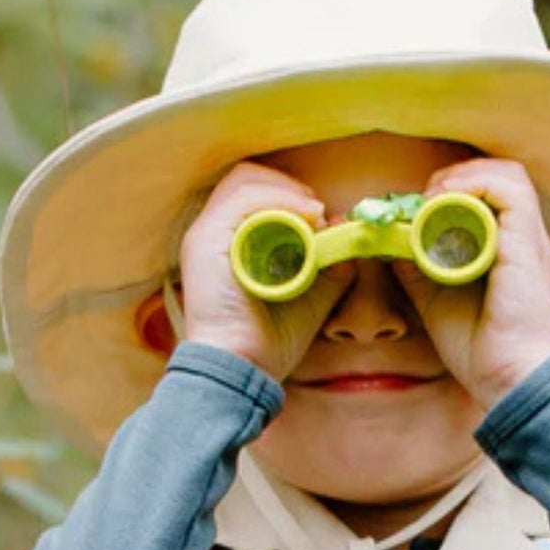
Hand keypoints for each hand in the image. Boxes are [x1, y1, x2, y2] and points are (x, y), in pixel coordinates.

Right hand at [175, 161, 359, 387]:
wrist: (240, 371)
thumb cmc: (266, 345)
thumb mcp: (310, 299)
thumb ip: (328, 267)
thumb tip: (343, 228)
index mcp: (228, 243)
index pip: (254, 194)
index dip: (290, 195)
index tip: (320, 218)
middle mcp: (212, 232)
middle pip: (247, 178)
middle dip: (289, 187)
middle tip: (317, 212)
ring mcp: (205, 233)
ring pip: (246, 181)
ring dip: (287, 191)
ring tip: (314, 214)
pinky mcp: (207, 239)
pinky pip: (245, 198)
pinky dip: (280, 200)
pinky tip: (305, 218)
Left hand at [393, 157, 549, 410]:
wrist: (509, 380)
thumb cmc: (480, 351)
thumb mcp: (435, 300)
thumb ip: (418, 269)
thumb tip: (391, 243)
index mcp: (508, 249)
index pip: (488, 194)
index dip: (450, 191)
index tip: (415, 212)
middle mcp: (523, 238)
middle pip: (498, 176)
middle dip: (454, 179)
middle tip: (421, 202)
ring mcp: (529, 238)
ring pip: (505, 174)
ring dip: (462, 179)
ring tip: (431, 201)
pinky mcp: (528, 242)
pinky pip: (507, 188)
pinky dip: (473, 186)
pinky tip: (444, 205)